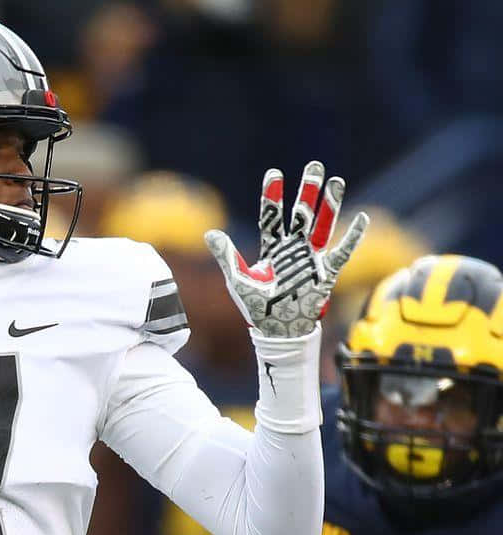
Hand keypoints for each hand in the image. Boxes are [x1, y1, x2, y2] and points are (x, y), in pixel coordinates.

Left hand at [205, 161, 368, 338]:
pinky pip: (342, 252)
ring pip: (322, 225)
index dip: (273, 196)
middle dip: (308, 190)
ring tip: (336, 181)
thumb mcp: (238, 280)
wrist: (278, 331)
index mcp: (272, 250)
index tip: (274, 174)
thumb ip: (227, 256)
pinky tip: (363, 219)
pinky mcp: (326, 273)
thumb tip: (210, 233)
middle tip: (314, 165)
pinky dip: (353, 237)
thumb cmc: (256, 308)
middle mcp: (293, 250)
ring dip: (329, 204)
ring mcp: (311, 259)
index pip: (273, 217)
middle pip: (301, 214)